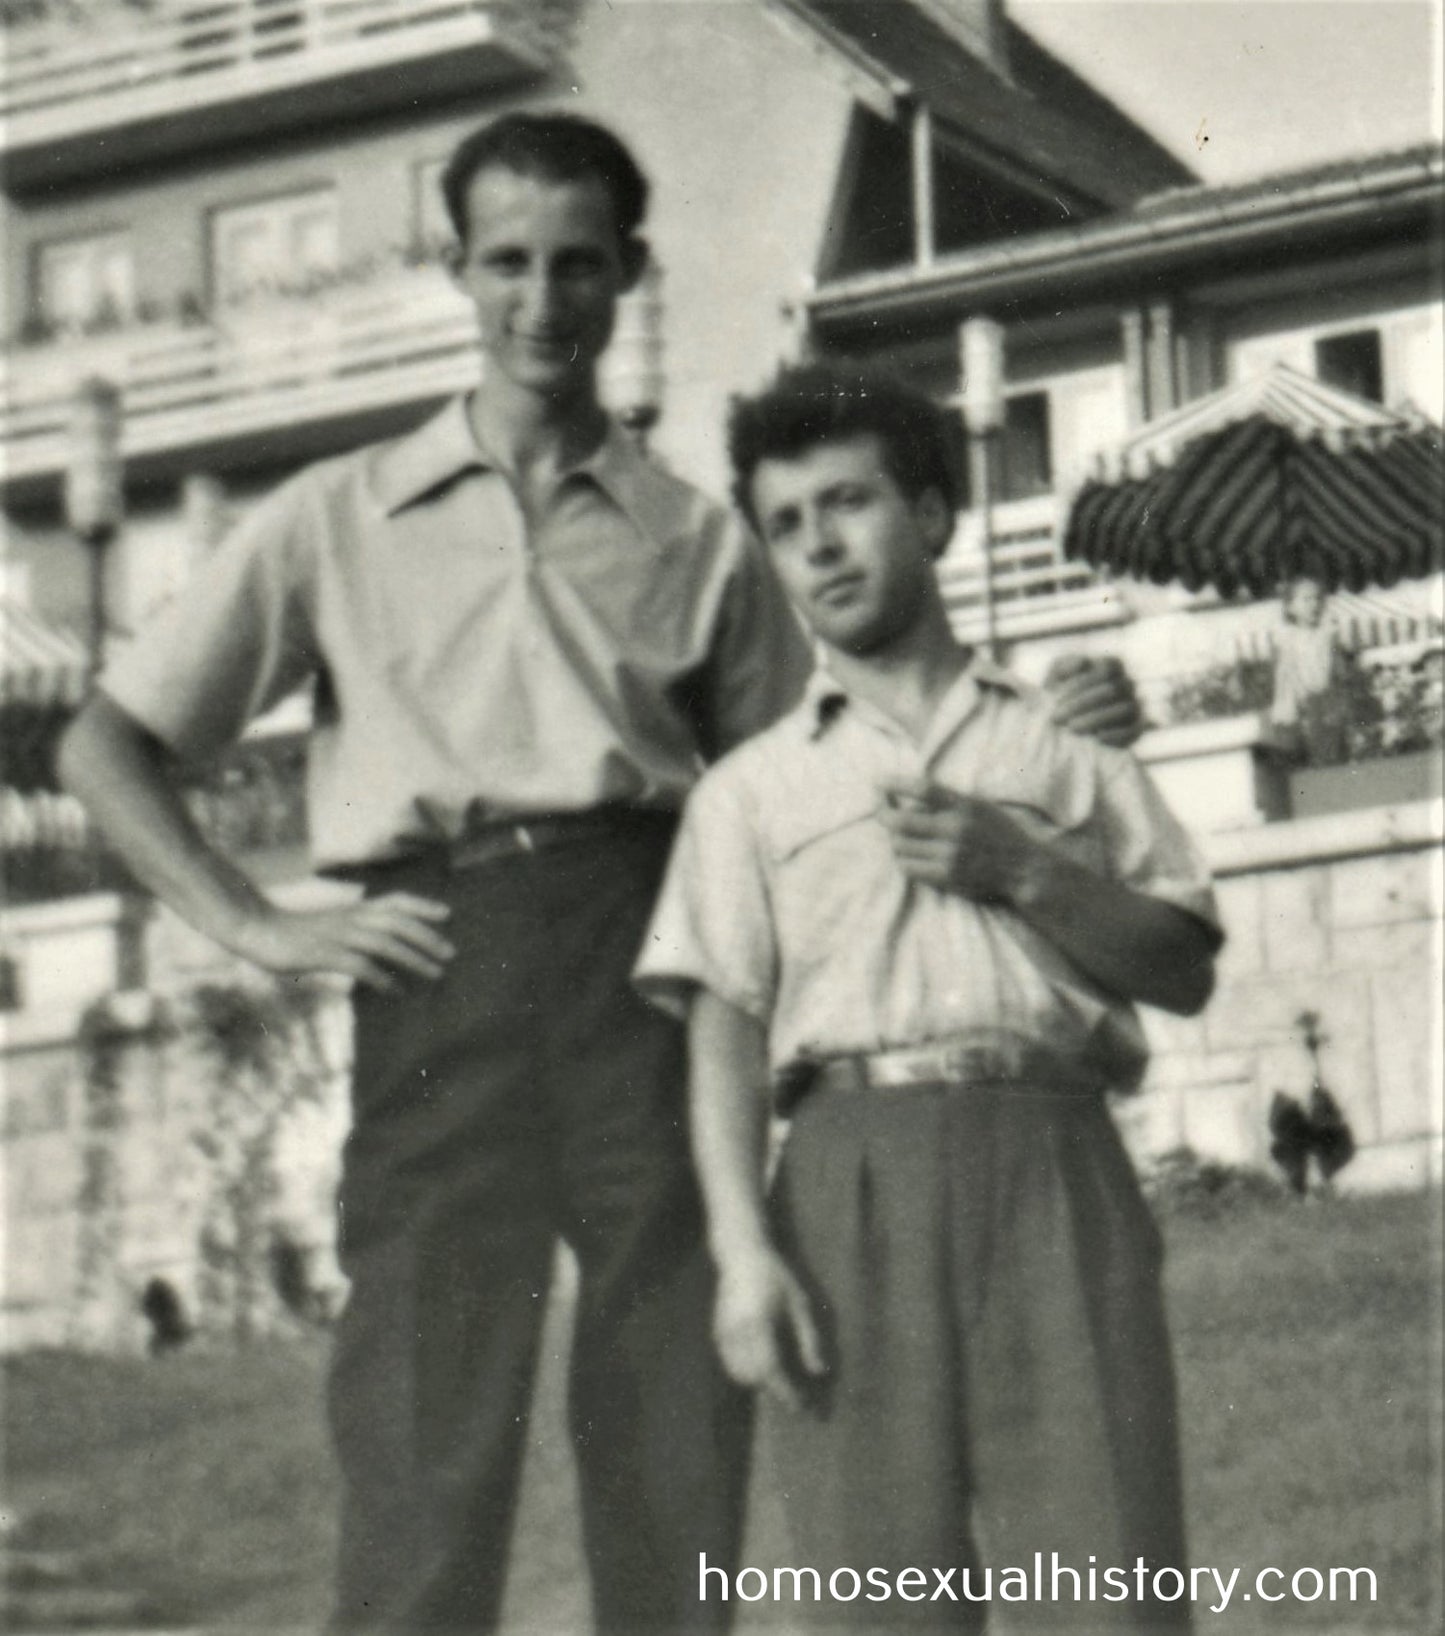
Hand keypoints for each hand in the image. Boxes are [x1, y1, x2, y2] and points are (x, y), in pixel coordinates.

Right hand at [235, 893, 453, 990]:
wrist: (256, 928)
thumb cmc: (295, 931)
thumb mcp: (331, 923)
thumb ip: (356, 928)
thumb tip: (383, 946)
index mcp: (354, 909)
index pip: (396, 901)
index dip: (422, 906)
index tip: (447, 914)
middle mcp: (351, 918)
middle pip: (398, 921)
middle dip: (428, 936)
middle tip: (451, 954)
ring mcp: (338, 935)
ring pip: (385, 942)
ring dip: (414, 958)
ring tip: (435, 974)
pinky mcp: (324, 954)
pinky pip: (359, 965)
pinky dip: (382, 978)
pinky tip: (396, 992)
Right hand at [714, 1246, 825, 1410]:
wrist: (742, 1254)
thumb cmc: (777, 1277)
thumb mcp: (801, 1304)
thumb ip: (810, 1340)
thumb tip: (820, 1374)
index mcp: (759, 1325)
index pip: (772, 1371)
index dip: (788, 1394)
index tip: (806, 1409)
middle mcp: (736, 1333)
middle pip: (754, 1378)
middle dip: (776, 1391)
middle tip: (801, 1395)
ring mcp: (723, 1333)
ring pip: (740, 1374)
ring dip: (761, 1382)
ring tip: (784, 1379)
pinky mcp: (717, 1333)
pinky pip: (731, 1363)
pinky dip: (748, 1370)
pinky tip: (766, 1363)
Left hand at [877, 778, 1033, 903]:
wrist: (1024, 868)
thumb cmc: (999, 833)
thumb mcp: (979, 806)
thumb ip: (948, 801)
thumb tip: (906, 795)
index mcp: (965, 806)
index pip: (923, 789)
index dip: (896, 784)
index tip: (879, 782)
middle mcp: (956, 829)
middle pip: (901, 821)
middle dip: (883, 813)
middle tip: (879, 809)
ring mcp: (950, 855)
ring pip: (900, 846)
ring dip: (895, 839)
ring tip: (901, 836)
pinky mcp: (947, 877)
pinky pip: (908, 868)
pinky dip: (904, 860)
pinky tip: (911, 856)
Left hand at [1043, 654, 1142, 746]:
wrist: (1060, 724)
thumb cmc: (1058, 695)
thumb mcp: (1055, 677)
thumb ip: (1064, 665)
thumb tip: (1082, 662)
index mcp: (1111, 667)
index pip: (1106, 669)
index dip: (1082, 682)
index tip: (1055, 696)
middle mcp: (1126, 684)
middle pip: (1113, 689)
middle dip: (1082, 703)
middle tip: (1057, 717)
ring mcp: (1133, 706)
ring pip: (1124, 709)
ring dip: (1096, 719)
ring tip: (1072, 728)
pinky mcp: (1134, 730)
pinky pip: (1132, 730)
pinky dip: (1115, 734)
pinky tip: (1095, 737)